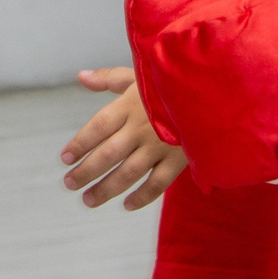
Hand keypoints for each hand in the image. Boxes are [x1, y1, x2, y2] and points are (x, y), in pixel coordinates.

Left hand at [58, 67, 187, 209]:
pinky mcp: (179, 160)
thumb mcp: (140, 74)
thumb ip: (109, 78)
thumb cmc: (172, 81)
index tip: (65, 159)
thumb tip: (81, 76)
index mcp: (130, 106)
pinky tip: (126, 205)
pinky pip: (157, 184)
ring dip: (106, 188)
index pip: (97, 127)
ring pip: (128, 173)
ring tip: (88, 199)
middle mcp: (141, 128)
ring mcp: (160, 146)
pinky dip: (142, 197)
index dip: (79, 144)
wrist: (212, 91)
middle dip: (86, 171)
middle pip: (107, 154)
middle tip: (69, 184)